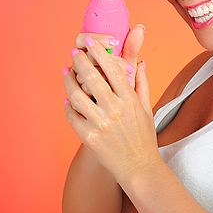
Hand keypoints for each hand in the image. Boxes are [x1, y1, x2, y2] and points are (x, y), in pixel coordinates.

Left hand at [62, 31, 156, 182]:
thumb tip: (140, 62)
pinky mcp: (88, 137)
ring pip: (77, 95)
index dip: (99, 54)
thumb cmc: (144, 137)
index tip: (90, 44)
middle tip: (74, 53)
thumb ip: (141, 83)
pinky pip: (72, 116)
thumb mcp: (147, 108)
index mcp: (130, 100)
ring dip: (68, 81)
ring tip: (65, 72)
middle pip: (92, 77)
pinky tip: (67, 98)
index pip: (112, 69)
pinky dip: (67, 105)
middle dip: (80, 61)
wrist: (138, 167)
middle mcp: (115, 109)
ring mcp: (100, 123)